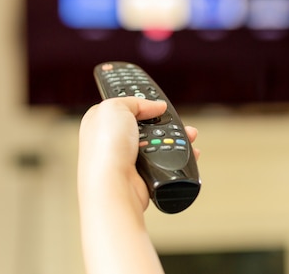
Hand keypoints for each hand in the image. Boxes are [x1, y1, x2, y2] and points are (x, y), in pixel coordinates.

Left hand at [78, 97, 199, 210]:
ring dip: (177, 138)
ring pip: (159, 142)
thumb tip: (155, 106)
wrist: (114, 185)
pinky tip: (186, 151)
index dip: (141, 103)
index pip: (124, 107)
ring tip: (187, 135)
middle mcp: (113, 140)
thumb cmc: (105, 149)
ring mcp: (128, 158)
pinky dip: (179, 157)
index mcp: (101, 122)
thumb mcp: (116, 107)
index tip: (155, 103)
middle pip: (146, 124)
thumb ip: (135, 102)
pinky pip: (166, 161)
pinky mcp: (143, 174)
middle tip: (173, 119)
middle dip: (164, 121)